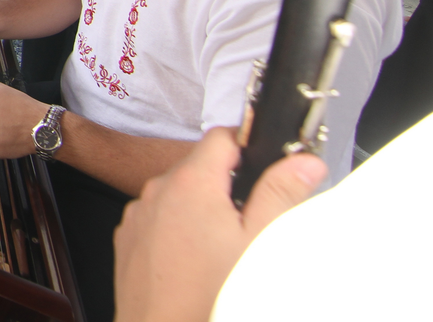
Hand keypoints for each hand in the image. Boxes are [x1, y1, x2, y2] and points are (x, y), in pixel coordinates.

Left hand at [114, 127, 325, 321]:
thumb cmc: (207, 296)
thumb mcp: (259, 242)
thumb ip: (281, 194)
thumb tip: (303, 162)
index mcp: (192, 182)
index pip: (222, 136)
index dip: (248, 145)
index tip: (265, 163)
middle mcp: (159, 189)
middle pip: (200, 165)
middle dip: (228, 184)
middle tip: (250, 219)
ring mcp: (140, 212)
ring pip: (178, 193)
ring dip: (200, 207)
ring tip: (221, 247)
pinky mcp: (129, 235)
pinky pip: (158, 217)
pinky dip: (176, 227)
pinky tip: (194, 259)